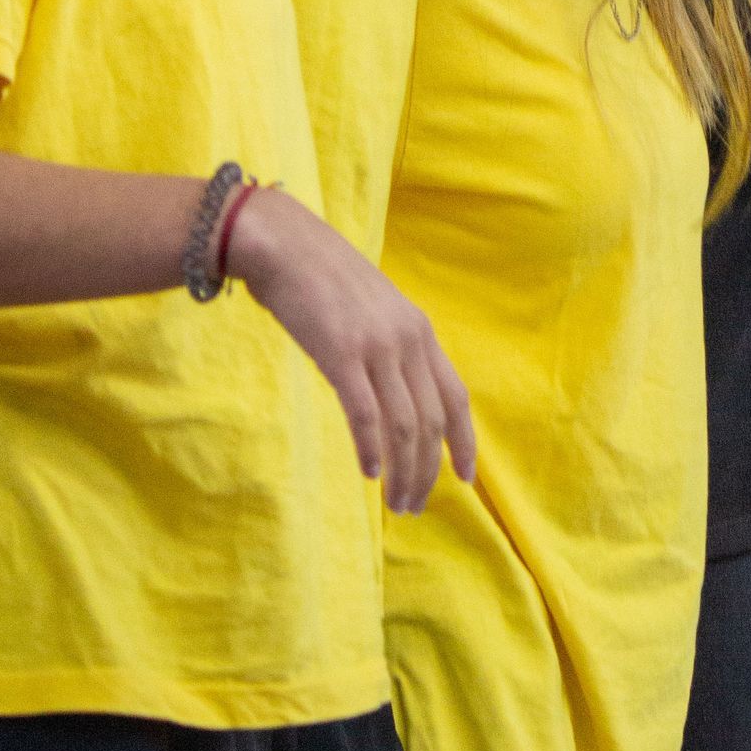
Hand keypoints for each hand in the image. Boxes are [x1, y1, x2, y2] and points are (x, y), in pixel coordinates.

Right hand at [227, 189, 476, 513]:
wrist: (285, 244)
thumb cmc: (323, 280)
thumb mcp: (374, 311)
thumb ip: (391, 346)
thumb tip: (397, 392)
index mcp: (419, 330)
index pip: (455, 396)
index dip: (464, 441)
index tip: (465, 479)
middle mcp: (407, 339)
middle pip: (432, 420)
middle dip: (428, 470)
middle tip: (413, 506)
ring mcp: (377, 346)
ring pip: (404, 425)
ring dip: (403, 471)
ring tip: (395, 503)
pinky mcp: (341, 353)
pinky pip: (364, 413)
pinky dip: (371, 448)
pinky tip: (369, 473)